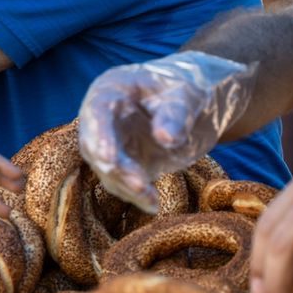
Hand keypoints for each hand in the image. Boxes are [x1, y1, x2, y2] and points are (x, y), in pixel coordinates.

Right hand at [78, 53, 255, 211]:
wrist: (197, 103)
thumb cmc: (188, 88)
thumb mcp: (186, 95)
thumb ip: (176, 114)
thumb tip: (165, 139)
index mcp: (111, 90)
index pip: (97, 113)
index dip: (100, 136)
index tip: (109, 159)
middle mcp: (103, 118)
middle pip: (94, 146)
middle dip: (114, 168)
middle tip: (139, 184)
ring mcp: (112, 142)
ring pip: (107, 169)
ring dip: (126, 186)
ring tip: (151, 199)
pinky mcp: (126, 163)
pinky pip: (123, 182)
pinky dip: (136, 195)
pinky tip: (152, 204)